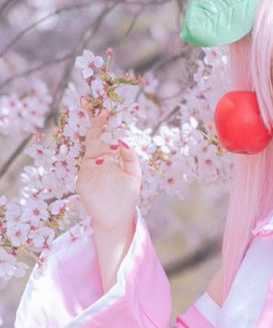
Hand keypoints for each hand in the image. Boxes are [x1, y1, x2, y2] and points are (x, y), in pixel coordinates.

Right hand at [76, 97, 140, 231]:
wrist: (117, 219)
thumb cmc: (126, 198)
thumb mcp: (134, 176)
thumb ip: (131, 159)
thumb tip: (123, 142)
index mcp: (109, 156)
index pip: (104, 135)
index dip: (103, 122)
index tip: (106, 109)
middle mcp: (97, 160)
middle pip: (93, 137)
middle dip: (94, 122)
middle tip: (97, 108)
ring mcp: (89, 170)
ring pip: (89, 150)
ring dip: (98, 141)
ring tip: (108, 137)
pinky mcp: (82, 181)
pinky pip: (86, 167)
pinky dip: (94, 162)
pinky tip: (104, 161)